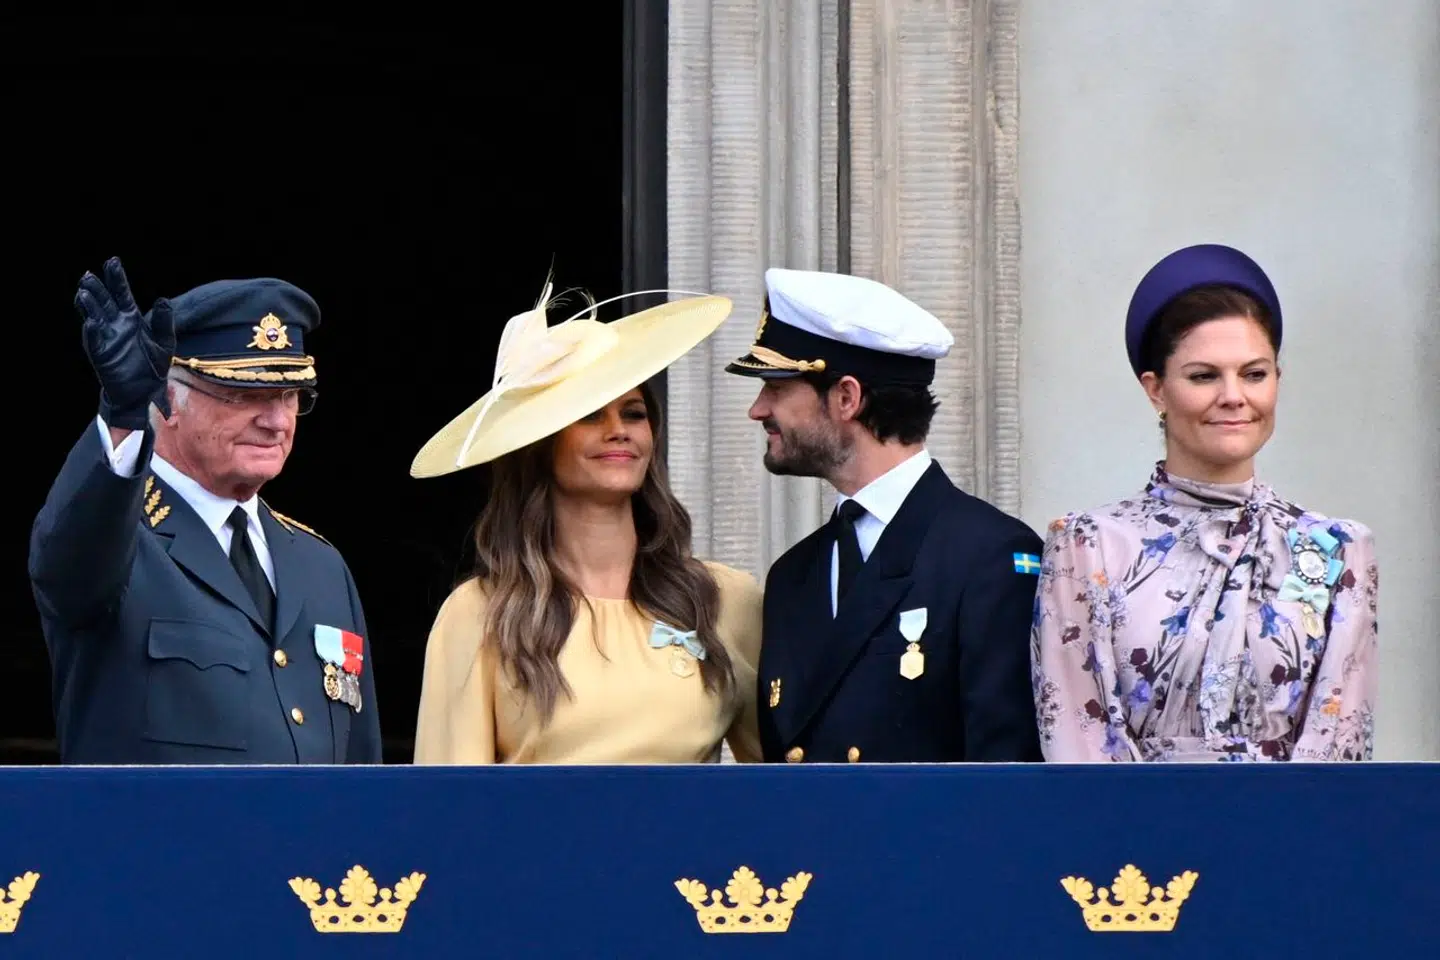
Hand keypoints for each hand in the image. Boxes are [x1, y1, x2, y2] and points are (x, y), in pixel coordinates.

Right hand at [74, 257, 176, 429]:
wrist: (145, 392)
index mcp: (131, 318)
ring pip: (95, 317)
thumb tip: (163, 300)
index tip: (113, 261)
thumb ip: (163, 321)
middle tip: (90, 274)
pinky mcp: (101, 355)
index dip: (117, 278)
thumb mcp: (164, 342)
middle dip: (97, 288)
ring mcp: (106, 338)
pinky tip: (91, 322)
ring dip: (89, 305)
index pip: (122, 293)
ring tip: (84, 292)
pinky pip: (94, 341)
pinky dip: (92, 332)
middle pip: (104, 302)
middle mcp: (116, 324)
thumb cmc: (152, 366)